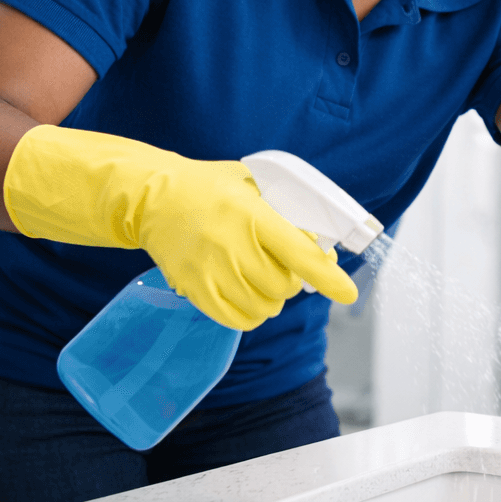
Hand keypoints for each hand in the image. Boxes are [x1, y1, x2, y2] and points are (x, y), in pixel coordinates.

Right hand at [3, 125, 357, 328]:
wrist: (153, 199)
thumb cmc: (210, 187)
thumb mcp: (252, 182)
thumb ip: (286, 208)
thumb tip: (322, 244)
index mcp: (251, 214)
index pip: (300, 254)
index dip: (328, 278)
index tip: (347, 293)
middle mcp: (232, 245)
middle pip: (284, 285)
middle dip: (294, 278)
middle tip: (284, 263)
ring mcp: (211, 271)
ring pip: (265, 305)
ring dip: (273, 296)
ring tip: (263, 276)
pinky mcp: (195, 289)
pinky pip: (238, 318)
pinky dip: (252, 312)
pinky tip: (249, 294)